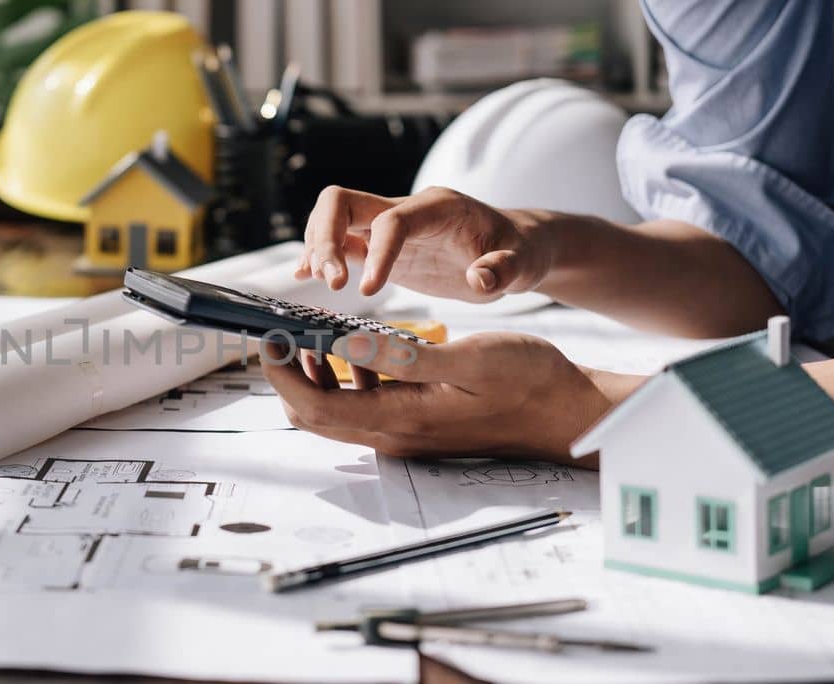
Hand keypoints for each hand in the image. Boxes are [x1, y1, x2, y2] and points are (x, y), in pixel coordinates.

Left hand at [260, 333, 639, 461]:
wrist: (567, 411)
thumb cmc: (529, 381)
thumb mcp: (470, 358)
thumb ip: (405, 356)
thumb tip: (345, 343)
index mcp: (401, 419)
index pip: (313, 405)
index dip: (281, 373)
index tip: (266, 337)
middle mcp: (395, 435)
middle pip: (314, 413)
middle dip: (289, 374)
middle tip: (279, 332)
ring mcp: (405, 433)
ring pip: (338, 408)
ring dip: (317, 373)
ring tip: (314, 331)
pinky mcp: (417, 423)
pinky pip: (365, 403)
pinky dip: (349, 375)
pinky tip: (361, 344)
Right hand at [295, 186, 555, 300]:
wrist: (515, 247)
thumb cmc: (520, 252)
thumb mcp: (522, 263)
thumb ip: (503, 270)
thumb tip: (479, 279)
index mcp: (437, 207)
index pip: (391, 220)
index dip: (376, 253)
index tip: (366, 292)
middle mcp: (405, 209)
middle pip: (342, 202)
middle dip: (325, 238)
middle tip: (330, 282)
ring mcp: (388, 226)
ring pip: (332, 218)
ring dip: (318, 248)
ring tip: (322, 285)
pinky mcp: (380, 246)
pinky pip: (339, 242)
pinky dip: (318, 257)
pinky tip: (304, 278)